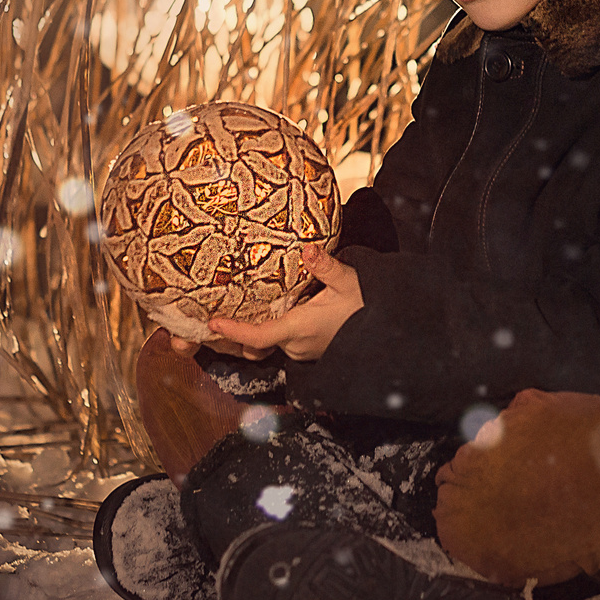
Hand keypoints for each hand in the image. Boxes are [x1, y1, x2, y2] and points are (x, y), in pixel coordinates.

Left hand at [207, 244, 362, 361]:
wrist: (387, 331)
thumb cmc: (367, 307)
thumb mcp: (348, 282)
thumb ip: (326, 267)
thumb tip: (307, 249)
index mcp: (299, 328)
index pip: (258, 336)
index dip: (234, 331)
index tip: (212, 323)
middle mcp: (296, 345)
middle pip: (255, 342)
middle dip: (235, 331)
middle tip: (214, 313)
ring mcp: (301, 350)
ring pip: (268, 342)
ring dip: (254, 329)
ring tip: (237, 309)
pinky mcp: (307, 350)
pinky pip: (281, 342)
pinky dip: (270, 331)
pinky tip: (270, 312)